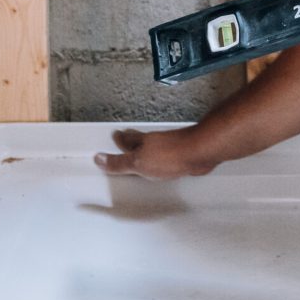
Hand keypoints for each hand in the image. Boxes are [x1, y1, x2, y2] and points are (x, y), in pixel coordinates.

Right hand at [93, 126, 218, 179]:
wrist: (199, 153)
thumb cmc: (170, 155)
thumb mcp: (138, 163)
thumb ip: (120, 163)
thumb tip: (99, 159)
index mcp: (142, 143)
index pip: (126, 140)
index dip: (120, 139)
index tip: (115, 135)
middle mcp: (155, 142)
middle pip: (140, 139)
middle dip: (132, 139)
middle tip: (125, 137)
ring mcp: (169, 146)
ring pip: (154, 146)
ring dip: (147, 147)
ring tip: (143, 149)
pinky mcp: (182, 154)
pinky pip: (167, 155)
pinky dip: (162, 157)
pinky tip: (165, 162)